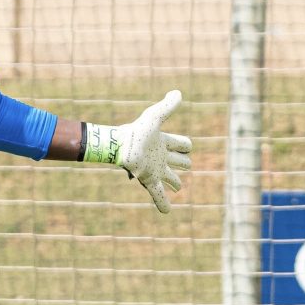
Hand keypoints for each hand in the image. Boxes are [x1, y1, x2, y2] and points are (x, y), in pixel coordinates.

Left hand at [85, 90, 192, 213]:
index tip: (186, 145)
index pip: (183, 144)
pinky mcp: (149, 180)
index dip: (186, 145)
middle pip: (179, 162)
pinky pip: (158, 194)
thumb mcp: (154, 118)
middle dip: (183, 163)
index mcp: (163, 142)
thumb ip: (167, 106)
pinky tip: (166, 212)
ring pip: (171, 178)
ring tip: (177, 186)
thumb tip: (178, 92)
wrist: (118, 147)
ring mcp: (155, 170)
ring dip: (175, 182)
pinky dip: (163, 203)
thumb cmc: (135, 132)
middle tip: (184, 164)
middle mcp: (161, 157)